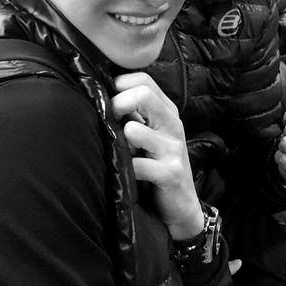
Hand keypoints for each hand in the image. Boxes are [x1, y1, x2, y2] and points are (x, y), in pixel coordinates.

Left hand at [111, 72, 202, 239]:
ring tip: (120, 152)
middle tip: (109, 123)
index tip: (109, 102)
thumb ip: (135, 113)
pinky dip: (126, 169)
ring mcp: (172, 148)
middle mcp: (172, 124)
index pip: (143, 79)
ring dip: (120, 142)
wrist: (182, 205)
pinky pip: (137, 165)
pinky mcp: (170, 172)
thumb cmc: (158, 165)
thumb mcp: (151, 134)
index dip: (120, 85)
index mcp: (167, 110)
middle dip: (116, 105)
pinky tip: (128, 174)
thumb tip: (104, 94)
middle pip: (142, 94)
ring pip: (134, 130)